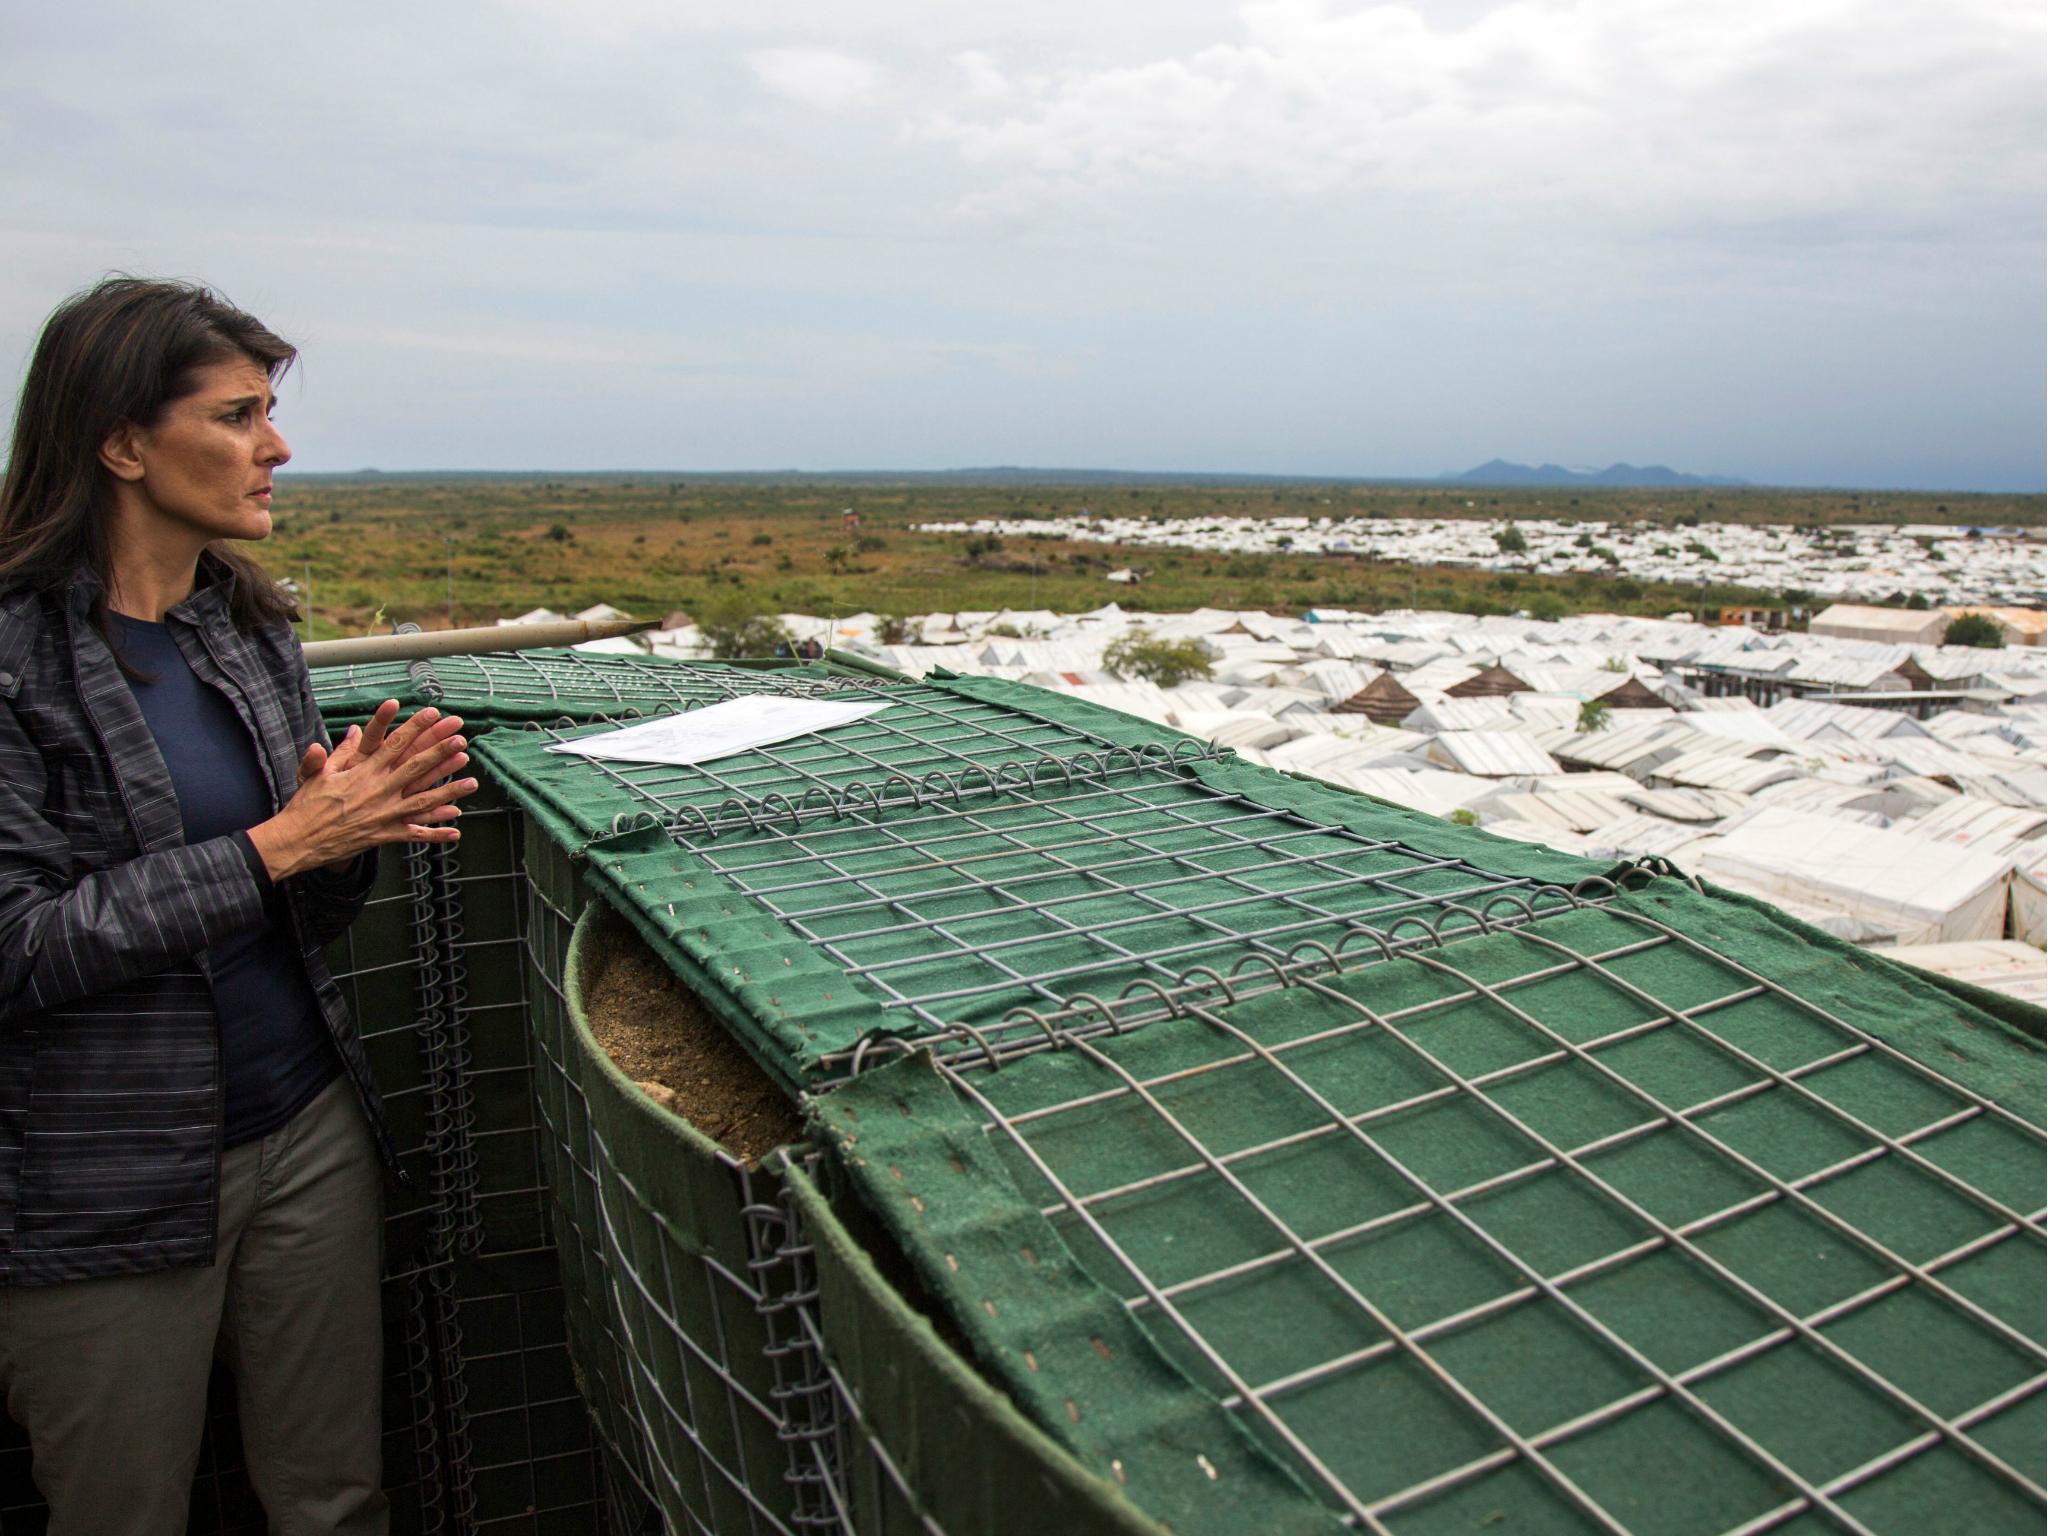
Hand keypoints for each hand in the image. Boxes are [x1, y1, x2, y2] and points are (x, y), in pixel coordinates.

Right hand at [250, 704, 475, 880]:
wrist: (297, 839)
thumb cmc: (307, 804)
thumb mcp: (319, 773)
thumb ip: (341, 752)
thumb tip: (354, 732)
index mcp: (363, 772)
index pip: (394, 744)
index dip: (415, 727)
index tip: (432, 713)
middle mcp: (378, 791)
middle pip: (415, 767)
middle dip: (440, 752)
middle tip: (461, 738)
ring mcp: (383, 814)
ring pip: (423, 801)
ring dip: (449, 791)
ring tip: (473, 782)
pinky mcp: (383, 835)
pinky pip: (413, 834)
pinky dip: (435, 833)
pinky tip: (455, 830)